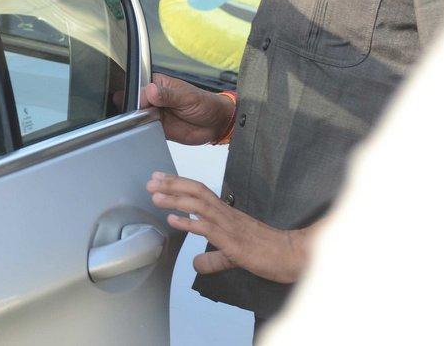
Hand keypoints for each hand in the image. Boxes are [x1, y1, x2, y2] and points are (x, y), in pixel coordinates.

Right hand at [140, 72, 234, 145]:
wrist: (216, 123)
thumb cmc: (205, 104)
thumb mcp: (187, 97)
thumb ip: (167, 95)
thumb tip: (150, 91)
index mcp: (157, 84)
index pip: (139, 90)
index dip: (139, 99)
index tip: (144, 106)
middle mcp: (153, 98)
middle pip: (135, 104)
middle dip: (137, 112)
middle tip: (149, 116)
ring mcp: (154, 114)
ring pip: (137, 118)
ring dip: (140, 123)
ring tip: (152, 124)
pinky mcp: (157, 127)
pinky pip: (145, 130)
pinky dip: (145, 132)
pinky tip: (151, 132)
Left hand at [147, 172, 312, 282]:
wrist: (292, 256)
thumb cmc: (267, 252)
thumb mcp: (234, 256)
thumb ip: (213, 259)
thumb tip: (195, 264)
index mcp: (227, 213)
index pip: (200, 191)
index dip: (178, 183)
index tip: (159, 177)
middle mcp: (226, 214)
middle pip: (196, 192)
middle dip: (172, 185)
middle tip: (151, 181)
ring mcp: (230, 226)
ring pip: (199, 205)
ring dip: (175, 199)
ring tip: (155, 196)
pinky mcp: (234, 242)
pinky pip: (208, 229)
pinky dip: (189, 223)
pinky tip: (173, 220)